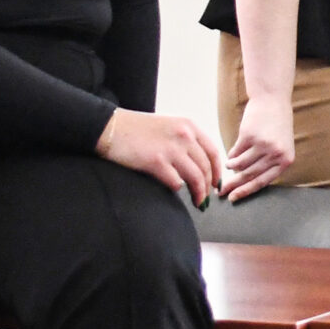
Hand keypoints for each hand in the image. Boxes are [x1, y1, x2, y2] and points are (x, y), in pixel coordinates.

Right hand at [97, 108, 224, 201]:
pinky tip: (173, 191)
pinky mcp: (156, 162)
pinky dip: (177, 189)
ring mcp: (171, 149)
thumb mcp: (169, 126)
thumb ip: (186, 140)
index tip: (216, 184)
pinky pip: (176, 183)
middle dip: (209, 186)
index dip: (218, 171)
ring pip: (196, 178)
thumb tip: (199, 164)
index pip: (213, 152)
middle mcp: (184, 135)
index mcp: (189, 126)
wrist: (111, 127)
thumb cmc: (138, 129)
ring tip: (198, 202)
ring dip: (199, 194)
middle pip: (206, 168)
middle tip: (206, 198)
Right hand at [222, 96, 294, 202]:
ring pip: (239, 165)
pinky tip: (231, 155)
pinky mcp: (249, 135)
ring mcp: (262, 144)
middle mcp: (275, 154)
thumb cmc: (276, 125)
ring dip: (231, 167)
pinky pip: (235, 152)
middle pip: (249, 175)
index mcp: (285, 160)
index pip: (263, 182)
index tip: (233, 198)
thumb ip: (269, 164)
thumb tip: (247, 183)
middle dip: (233, 185)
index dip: (245, 192)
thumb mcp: (281, 146)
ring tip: (228, 166)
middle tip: (220, 192)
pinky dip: (231, 155)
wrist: (272, 100)